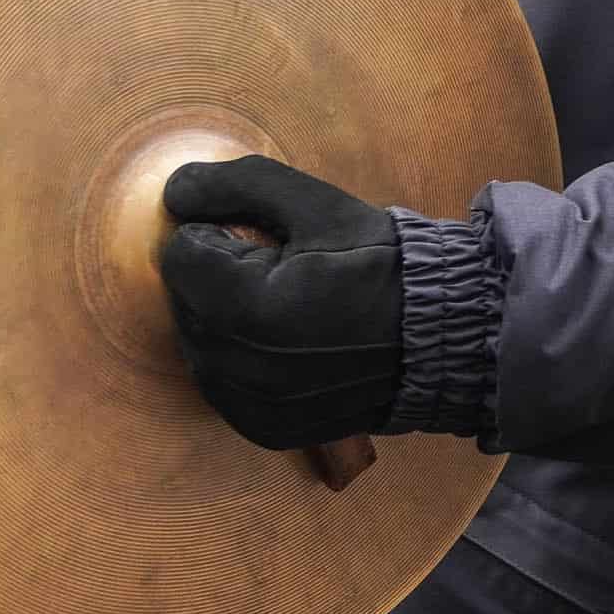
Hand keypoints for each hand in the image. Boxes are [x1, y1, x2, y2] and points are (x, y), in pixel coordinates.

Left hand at [157, 156, 404, 451]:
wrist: (440, 337)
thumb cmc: (379, 263)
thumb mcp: (316, 205)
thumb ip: (237, 186)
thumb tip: (173, 191)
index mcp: (247, 308)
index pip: (180, 255)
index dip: (215, 234)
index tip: (261, 239)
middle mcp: (241, 368)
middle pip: (184, 301)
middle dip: (214, 276)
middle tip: (272, 267)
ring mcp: (251, 406)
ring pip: (197, 345)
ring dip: (220, 318)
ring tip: (278, 304)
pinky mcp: (264, 428)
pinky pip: (220, 385)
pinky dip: (236, 360)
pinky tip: (279, 343)